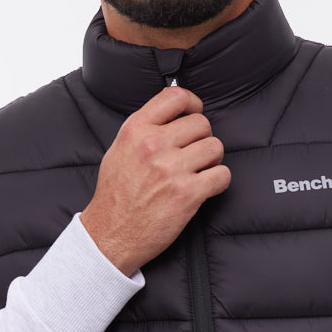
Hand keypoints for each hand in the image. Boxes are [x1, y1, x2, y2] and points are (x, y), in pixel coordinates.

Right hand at [79, 86, 229, 275]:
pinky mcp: (187, 194)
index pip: (176, 96)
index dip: (193, 103)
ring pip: (215, 147)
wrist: (109, 235)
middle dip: (201, 139)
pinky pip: (222, 175)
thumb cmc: (114, 196)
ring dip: (211, 160)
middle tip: (193, 155)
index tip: (194, 114)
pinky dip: (219, 181)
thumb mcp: (118, 150)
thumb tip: (171, 116)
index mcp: (136, 130)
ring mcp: (172, 169)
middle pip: (201, 123)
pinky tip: (206, 188)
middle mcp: (154, 145)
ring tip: (198, 172)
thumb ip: (143, 130)